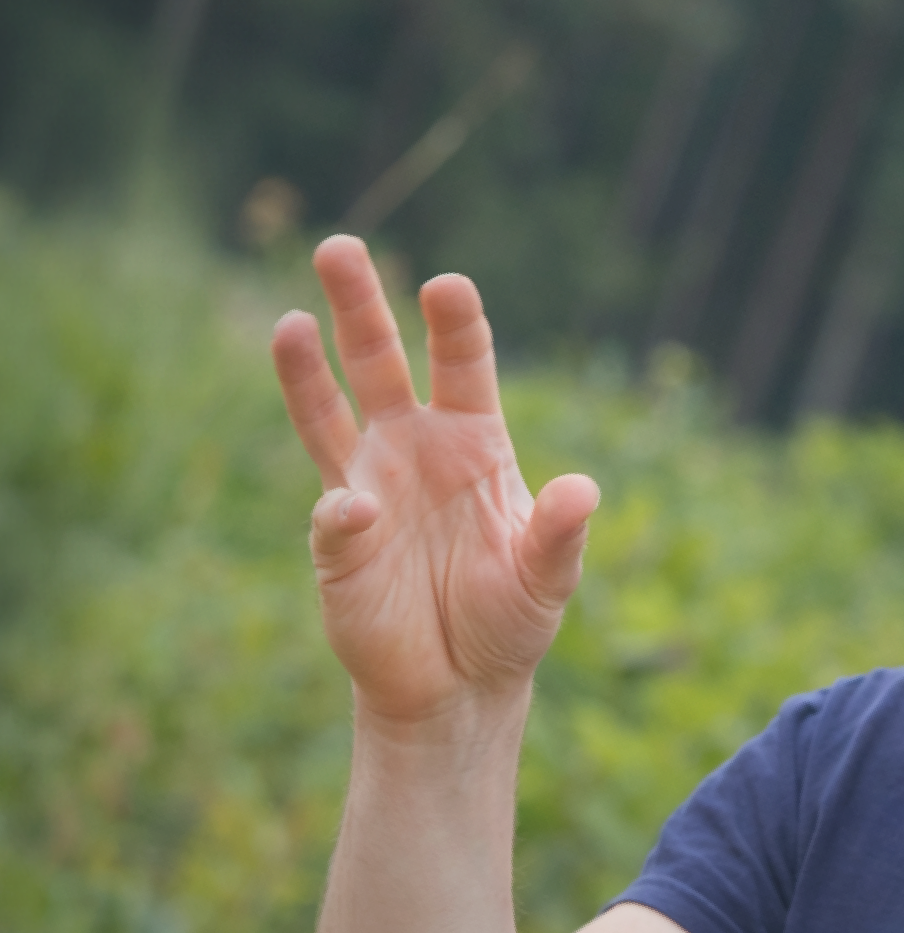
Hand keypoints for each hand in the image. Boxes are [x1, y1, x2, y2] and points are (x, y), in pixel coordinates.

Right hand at [272, 236, 598, 730]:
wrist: (463, 686)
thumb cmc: (510, 619)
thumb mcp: (550, 577)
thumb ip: (561, 534)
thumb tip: (583, 490)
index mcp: (473, 440)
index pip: (463, 364)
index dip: (455, 324)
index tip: (448, 288)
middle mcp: (412, 449)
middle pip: (379, 361)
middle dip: (360, 306)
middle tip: (340, 247)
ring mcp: (368, 489)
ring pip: (328, 414)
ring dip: (306, 370)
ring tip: (290, 322)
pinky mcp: (339, 547)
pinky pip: (336, 519)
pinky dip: (344, 515)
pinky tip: (358, 511)